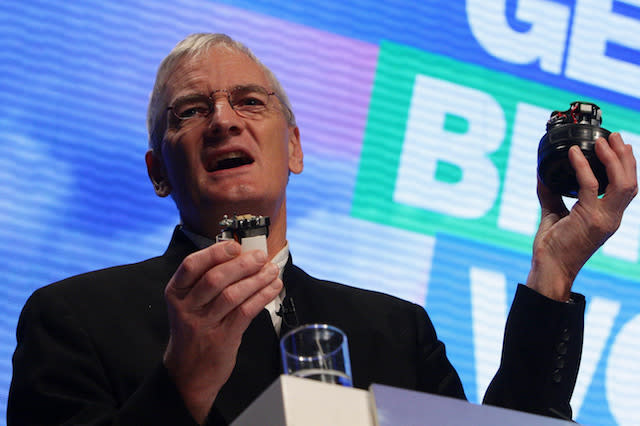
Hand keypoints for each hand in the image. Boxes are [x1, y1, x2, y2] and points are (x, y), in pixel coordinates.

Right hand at [162, 241, 281, 423]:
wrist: (187, 373)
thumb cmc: (194, 330)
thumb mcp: (189, 304)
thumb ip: (207, 281)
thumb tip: (241, 255)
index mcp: (176, 292)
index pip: (191, 265)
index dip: (215, 252)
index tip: (235, 246)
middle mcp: (187, 307)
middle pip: (215, 278)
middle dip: (242, 264)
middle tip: (260, 257)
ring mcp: (203, 324)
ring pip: (233, 295)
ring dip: (257, 279)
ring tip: (272, 271)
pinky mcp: (222, 338)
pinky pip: (245, 312)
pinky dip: (262, 297)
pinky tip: (273, 288)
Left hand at [527, 132, 636, 300]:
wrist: (549, 268)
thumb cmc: (552, 247)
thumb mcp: (554, 214)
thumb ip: (552, 195)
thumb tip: (543, 175)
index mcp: (608, 217)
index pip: (627, 188)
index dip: (627, 166)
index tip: (620, 146)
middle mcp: (611, 218)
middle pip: (631, 182)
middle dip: (626, 157)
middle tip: (616, 137)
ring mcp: (604, 219)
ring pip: (622, 183)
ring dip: (613, 159)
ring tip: (603, 141)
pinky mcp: (589, 218)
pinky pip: (590, 186)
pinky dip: (583, 166)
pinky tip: (574, 154)